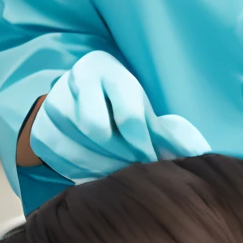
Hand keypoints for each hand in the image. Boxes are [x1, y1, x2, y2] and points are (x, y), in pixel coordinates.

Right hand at [30, 50, 209, 178]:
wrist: (75, 91)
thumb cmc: (118, 101)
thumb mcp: (143, 107)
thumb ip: (169, 132)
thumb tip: (201, 155)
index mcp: (108, 72)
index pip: (127, 115)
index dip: (142, 144)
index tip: (150, 158)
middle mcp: (78, 83)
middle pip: (101, 134)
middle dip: (123, 156)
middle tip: (135, 167)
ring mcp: (55, 105)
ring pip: (81, 149)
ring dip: (103, 166)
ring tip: (117, 169)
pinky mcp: (41, 129)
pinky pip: (63, 160)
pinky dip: (81, 170)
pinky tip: (95, 169)